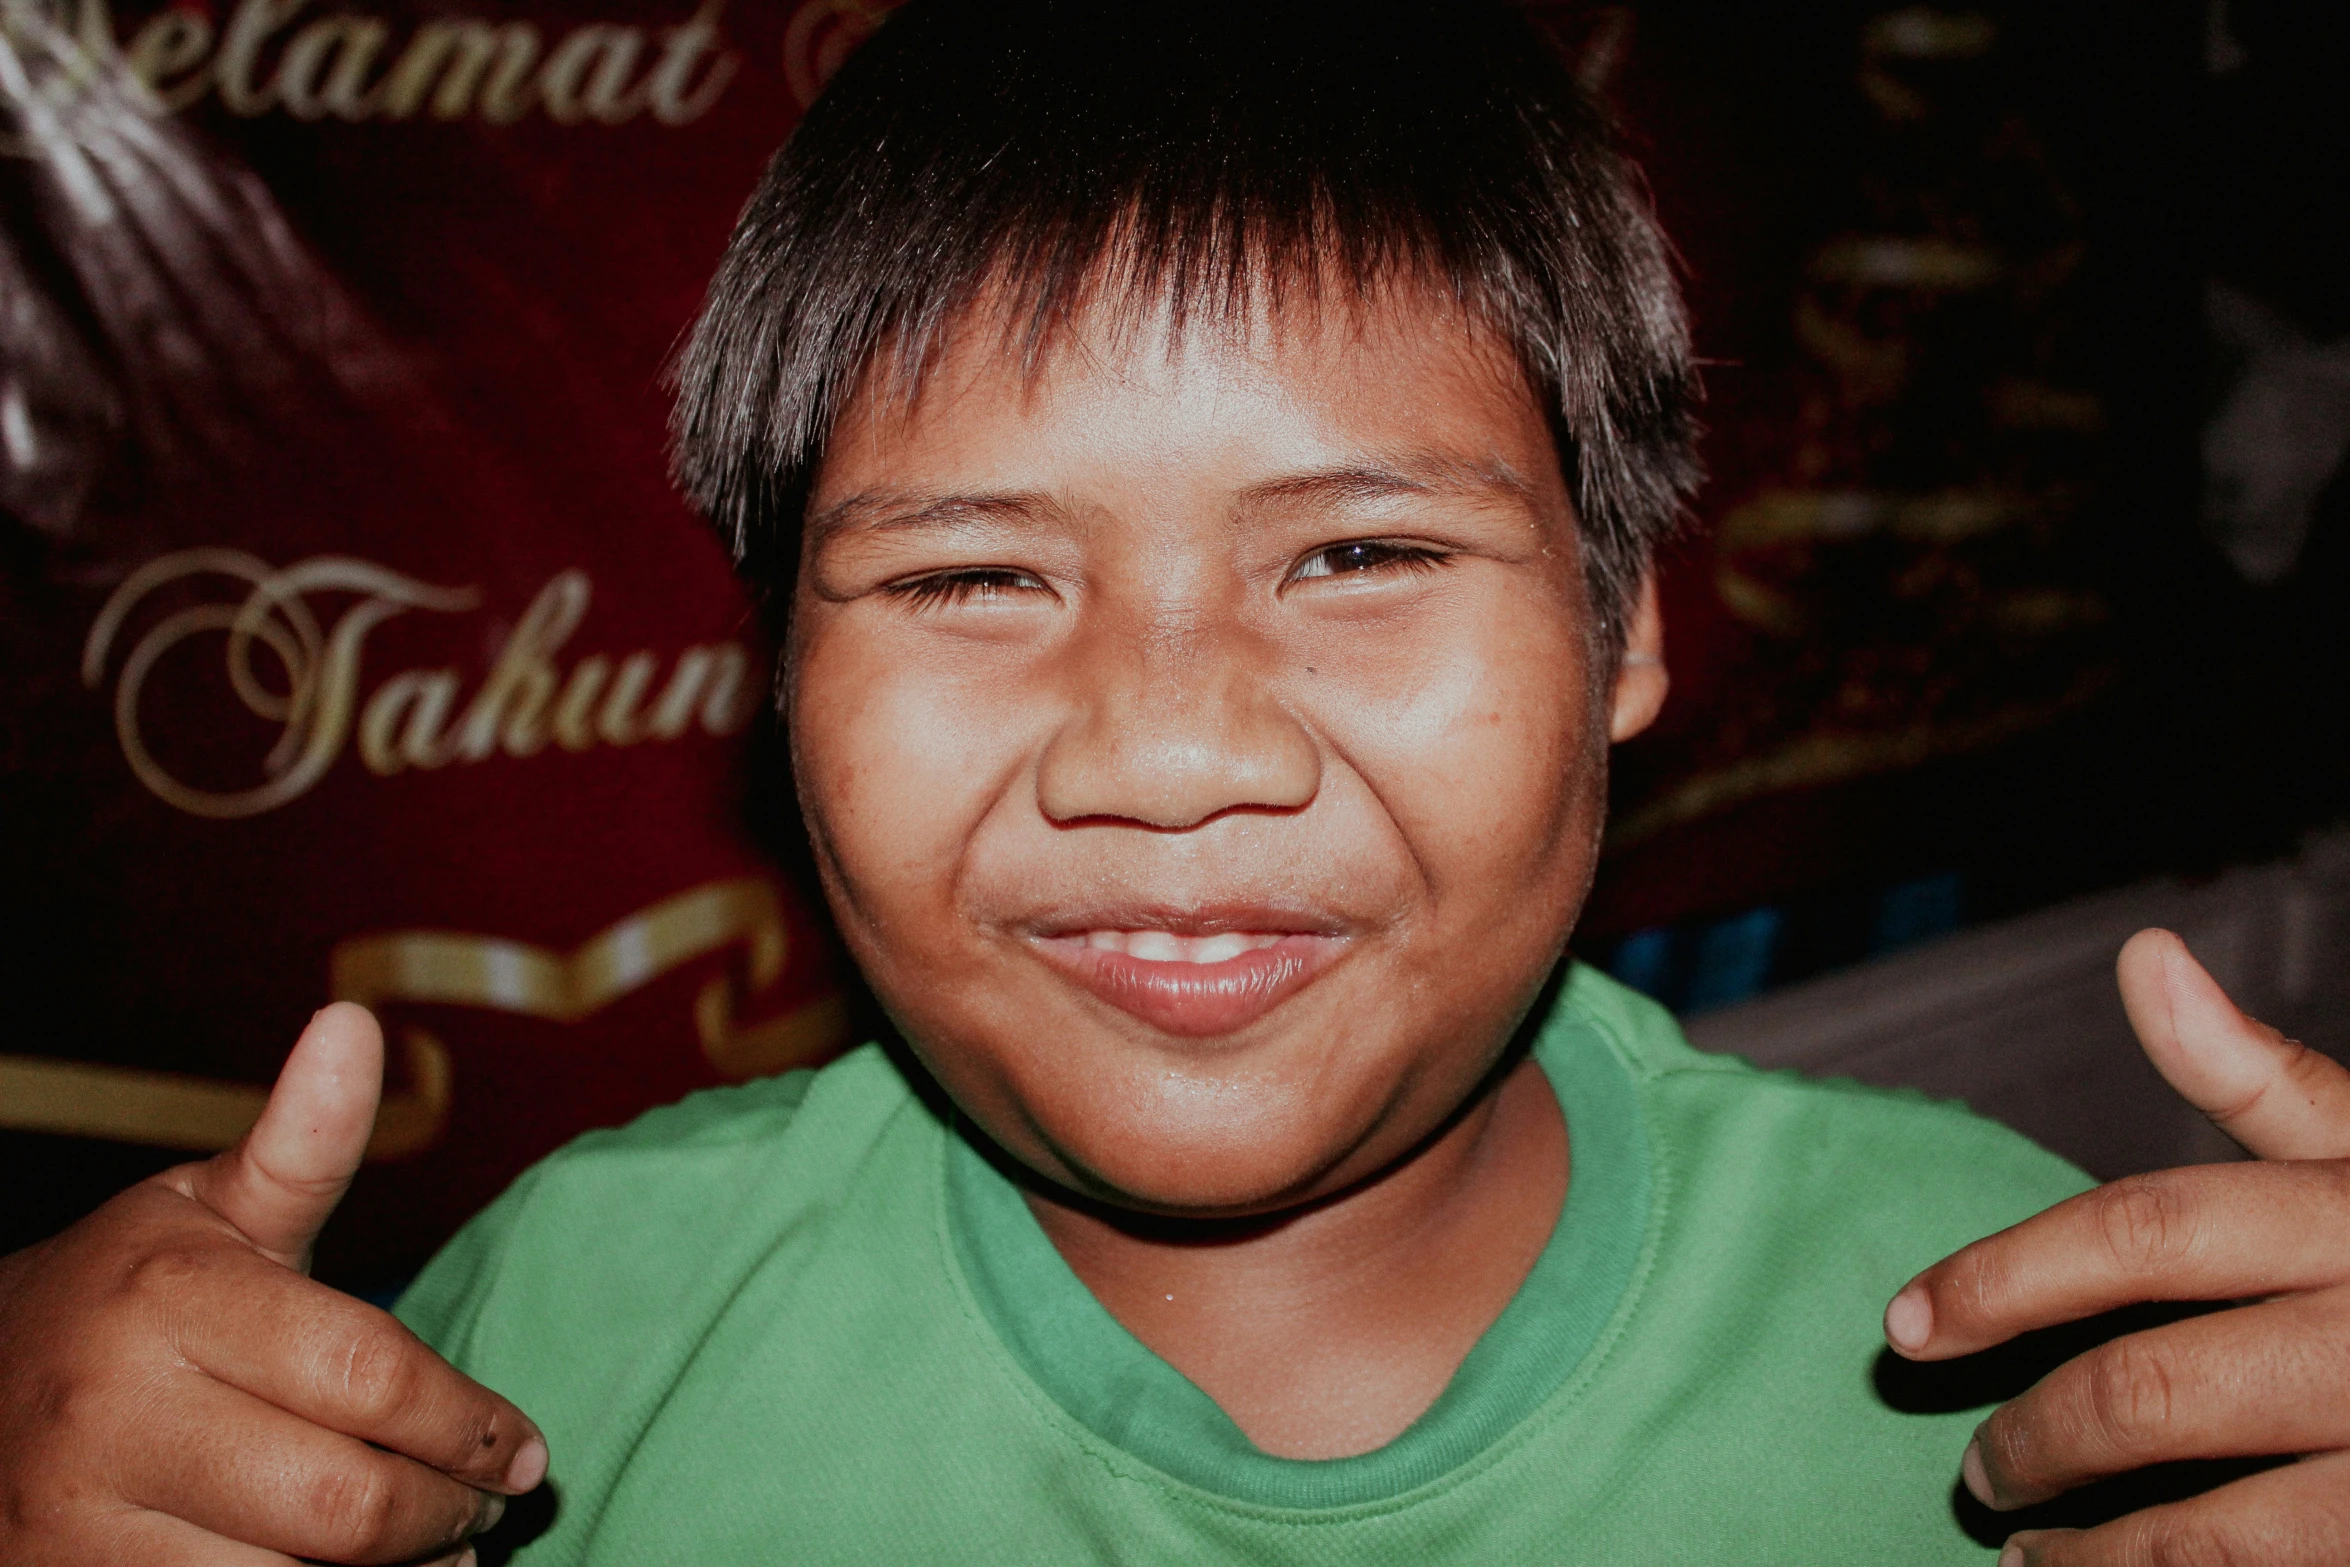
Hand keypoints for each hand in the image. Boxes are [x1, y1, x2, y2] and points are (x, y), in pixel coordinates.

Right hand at [0, 1004, 545, 1565]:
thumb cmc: (132, 1294)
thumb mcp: (211, 1211)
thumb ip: (302, 1142)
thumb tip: (352, 1022)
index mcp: (169, 1301)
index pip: (370, 1378)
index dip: (471, 1425)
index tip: (526, 1450)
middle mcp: (115, 1419)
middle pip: (344, 1506)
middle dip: (442, 1516)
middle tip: (483, 1508)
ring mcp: (78, 1532)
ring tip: (432, 1550)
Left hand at [1885, 929, 2349, 1565]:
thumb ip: (2262, 1076)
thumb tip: (2142, 955)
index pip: (2137, 1232)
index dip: (2000, 1277)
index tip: (1902, 1327)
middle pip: (2154, 1389)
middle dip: (2037, 1435)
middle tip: (1977, 1467)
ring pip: (2213, 1530)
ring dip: (2098, 1553)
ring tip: (2028, 1554)